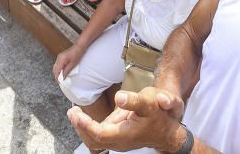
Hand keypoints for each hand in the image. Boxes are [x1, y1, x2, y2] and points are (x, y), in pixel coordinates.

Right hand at [53, 44, 84, 79]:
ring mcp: (59, 57)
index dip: (57, 78)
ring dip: (57, 72)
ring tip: (62, 77)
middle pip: (54, 69)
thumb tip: (62, 78)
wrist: (79, 46)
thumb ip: (66, 71)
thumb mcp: (72, 64)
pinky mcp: (61, 56)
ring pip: (55, 67)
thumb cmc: (77, 55)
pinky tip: (62, 71)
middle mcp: (58, 58)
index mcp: (60, 60)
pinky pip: (57, 64)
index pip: (56, 71)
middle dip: (56, 75)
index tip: (60, 82)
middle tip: (61, 81)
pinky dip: (59, 69)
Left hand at [67, 87, 186, 152]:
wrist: (167, 132)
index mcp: (125, 134)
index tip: (76, 113)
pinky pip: (99, 137)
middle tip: (72, 112)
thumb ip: (134, 100)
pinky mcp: (118, 138)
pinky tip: (85, 118)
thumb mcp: (150, 103)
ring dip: (83, 127)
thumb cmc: (159, 116)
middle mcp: (119, 142)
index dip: (86, 124)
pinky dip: (90, 127)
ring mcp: (118, 142)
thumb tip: (119, 97)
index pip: (99, 133)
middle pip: (93, 139)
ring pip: (95, 140)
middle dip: (80, 126)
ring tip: (75, 113)